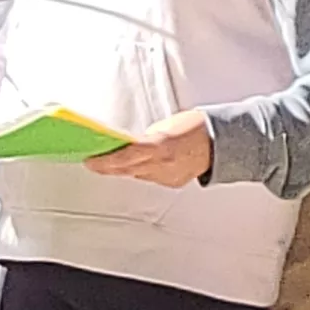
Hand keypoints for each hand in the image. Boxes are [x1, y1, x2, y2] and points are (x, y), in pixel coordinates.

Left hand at [88, 108, 212, 186]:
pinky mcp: (172, 182)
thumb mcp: (166, 126)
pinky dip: (143, 171)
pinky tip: (139, 165)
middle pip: (126, 168)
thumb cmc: (195, 127)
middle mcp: (162, 164)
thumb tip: (129, 144)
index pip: (125, 157)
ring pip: (137, 174)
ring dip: (123, 169)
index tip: (90, 161)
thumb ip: (146, 138)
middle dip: (107, 166)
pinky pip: (151, 177)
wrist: (219, 142)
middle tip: (92, 163)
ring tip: (108, 163)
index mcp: (160, 147)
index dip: (105, 161)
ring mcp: (167, 175)